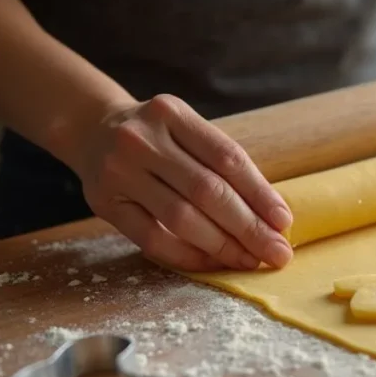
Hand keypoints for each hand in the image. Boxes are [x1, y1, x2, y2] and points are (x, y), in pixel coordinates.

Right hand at [66, 94, 293, 271]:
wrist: (92, 130)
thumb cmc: (160, 138)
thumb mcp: (187, 131)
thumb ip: (222, 164)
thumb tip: (271, 216)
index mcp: (171, 113)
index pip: (227, 157)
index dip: (260, 193)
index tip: (284, 222)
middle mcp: (142, 139)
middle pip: (207, 191)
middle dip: (248, 227)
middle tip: (277, 253)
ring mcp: (118, 171)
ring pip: (181, 218)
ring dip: (222, 246)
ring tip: (250, 260)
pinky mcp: (103, 203)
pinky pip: (152, 238)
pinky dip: (188, 255)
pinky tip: (213, 263)